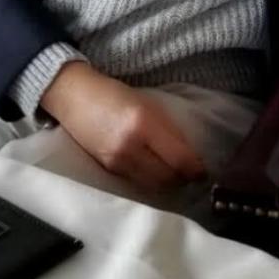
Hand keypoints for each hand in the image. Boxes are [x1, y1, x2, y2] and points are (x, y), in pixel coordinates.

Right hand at [41, 61, 205, 188]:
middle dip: (184, 179)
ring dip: (168, 183)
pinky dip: (150, 181)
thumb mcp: (147, 102)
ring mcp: (117, 161)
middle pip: (168, 178)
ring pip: (153, 185)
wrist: (73, 96)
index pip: (179, 159)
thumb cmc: (114, 93)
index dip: (196, 170)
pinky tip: (155, 173)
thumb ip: (166, 127)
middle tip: (193, 174)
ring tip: (176, 175)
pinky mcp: (107, 169)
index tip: (204, 170)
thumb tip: (189, 152)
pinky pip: (137, 182)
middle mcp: (131, 145)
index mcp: (145, 122)